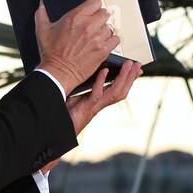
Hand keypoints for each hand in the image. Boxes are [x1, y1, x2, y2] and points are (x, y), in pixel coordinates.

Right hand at [34, 0, 119, 95]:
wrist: (58, 73)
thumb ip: (41, 14)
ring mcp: (97, 37)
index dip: (94, 7)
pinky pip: (115, 39)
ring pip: (110, 27)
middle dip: (99, 19)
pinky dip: (111, 42)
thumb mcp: (42, 31)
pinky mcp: (103, 50)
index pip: (96, 2)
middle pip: (104, 13)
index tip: (92, 13)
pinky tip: (104, 44)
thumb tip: (41, 5)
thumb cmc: (51, 54)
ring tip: (97, 38)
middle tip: (94, 27)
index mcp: (76, 16)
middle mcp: (88, 25)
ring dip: (104, 31)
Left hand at [39, 60, 142, 174]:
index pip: (117, 89)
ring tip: (128, 66)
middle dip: (130, 78)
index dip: (128, 80)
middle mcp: (99, 104)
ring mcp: (94, 107)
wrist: (55, 128)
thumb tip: (83, 69)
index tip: (136, 69)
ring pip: (114, 93)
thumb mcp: (74, 95)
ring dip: (123, 79)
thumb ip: (81, 85)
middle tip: (138, 64)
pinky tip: (104, 71)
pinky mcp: (86, 108)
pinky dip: (101, 82)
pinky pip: (96, 94)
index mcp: (97, 101)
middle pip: (120, 91)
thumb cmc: (63, 113)